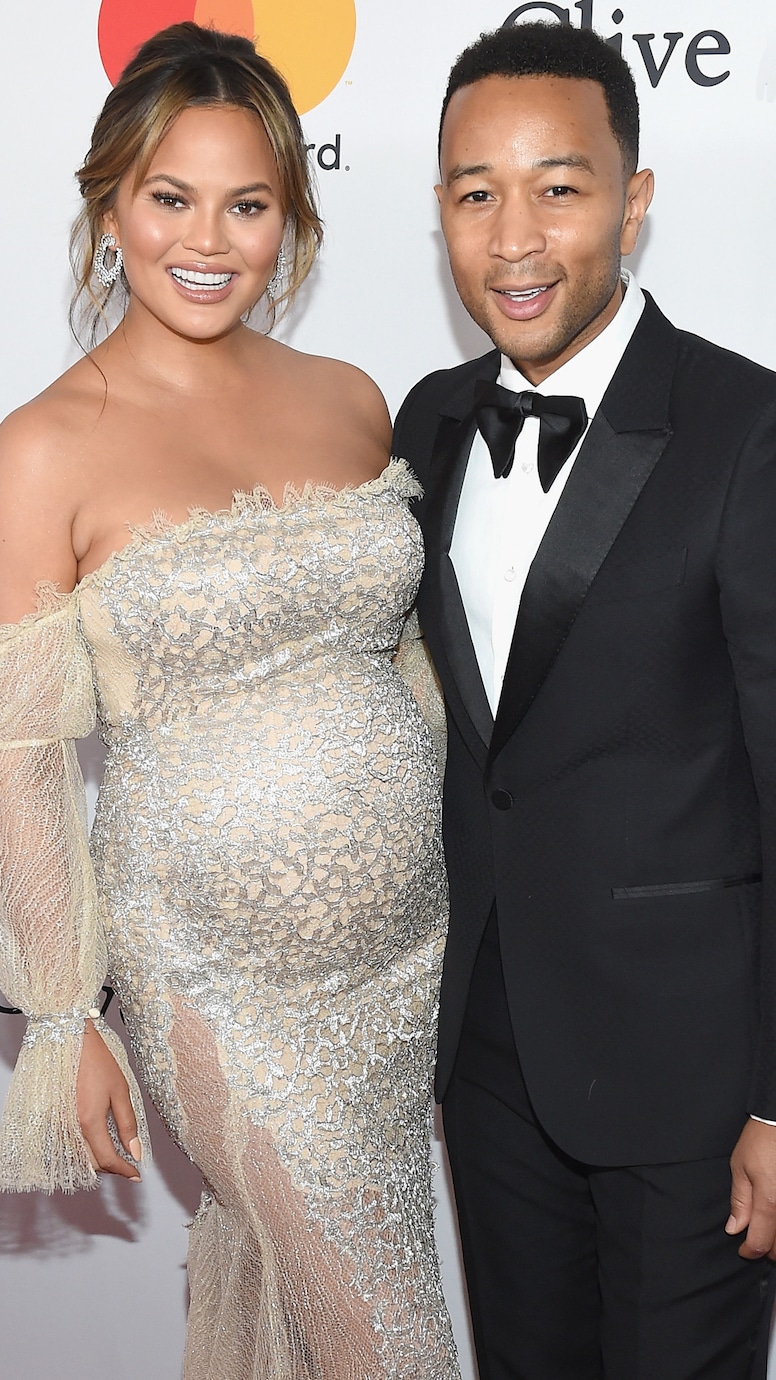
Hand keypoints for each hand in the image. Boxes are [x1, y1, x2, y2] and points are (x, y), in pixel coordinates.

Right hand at [76, 1018, 141, 1180]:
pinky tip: (100, 1142)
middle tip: (130, 1163)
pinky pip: (72, 1144)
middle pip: (93, 1162)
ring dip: (99, 1160)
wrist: (72, 1043)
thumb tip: (136, 1151)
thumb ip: (128, 1124)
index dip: (124, 1170)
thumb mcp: (121, 1091)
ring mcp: (62, 1124)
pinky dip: (87, 1149)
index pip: (107, 1159)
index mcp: (89, 1121)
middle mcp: (72, 1127)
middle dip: (112, 1167)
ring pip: (81, 1156)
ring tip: (117, 1154)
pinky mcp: (58, 1119)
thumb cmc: (98, 1063)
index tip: (136, 1174)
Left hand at [727, 1118, 775, 1257]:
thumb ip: (740, 1201)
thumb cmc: (761, 1140)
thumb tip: (734, 1229)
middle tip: (755, 1241)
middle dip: (767, 1250)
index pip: (760, 1243)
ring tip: (768, 1232)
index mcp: (769, 1201)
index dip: (749, 1251)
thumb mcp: (740, 1167)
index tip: (743, 1250)